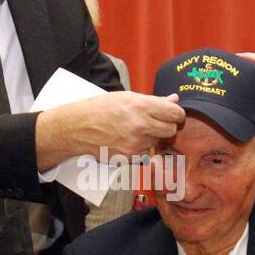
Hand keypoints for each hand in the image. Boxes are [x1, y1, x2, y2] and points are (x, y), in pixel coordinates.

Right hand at [37, 91, 184, 167]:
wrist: (77, 128)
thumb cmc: (100, 109)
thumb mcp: (127, 97)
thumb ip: (154, 101)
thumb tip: (174, 99)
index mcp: (141, 106)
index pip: (175, 113)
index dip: (177, 114)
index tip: (173, 115)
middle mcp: (141, 125)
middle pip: (171, 130)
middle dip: (167, 126)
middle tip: (157, 123)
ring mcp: (136, 143)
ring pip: (157, 142)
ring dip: (152, 137)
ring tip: (136, 130)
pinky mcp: (129, 157)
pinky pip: (145, 152)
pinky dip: (140, 147)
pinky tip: (127, 139)